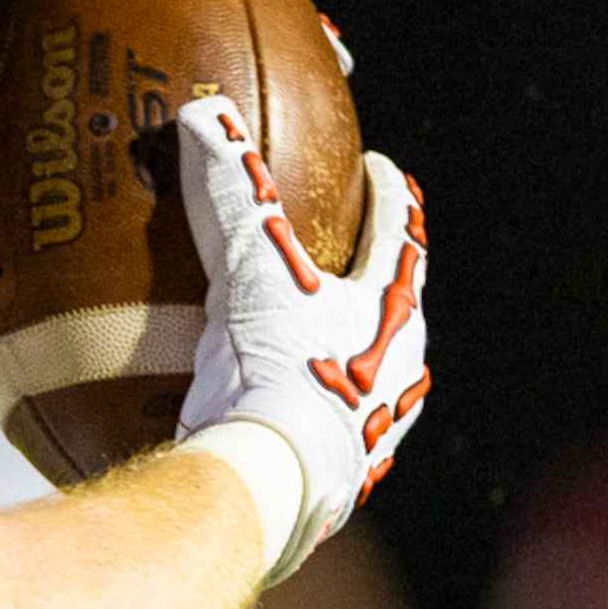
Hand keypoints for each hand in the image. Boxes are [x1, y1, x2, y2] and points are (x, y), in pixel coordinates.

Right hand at [175, 99, 430, 574]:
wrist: (272, 494)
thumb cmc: (278, 378)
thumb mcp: (252, 275)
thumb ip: (230, 195)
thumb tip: (205, 114)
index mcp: (395, 313)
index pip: (402, 235)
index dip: (390, 196)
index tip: (379, 167)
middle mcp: (401, 369)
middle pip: (397, 304)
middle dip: (369, 275)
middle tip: (335, 251)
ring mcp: (375, 427)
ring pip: (369, 370)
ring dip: (341, 347)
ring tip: (297, 339)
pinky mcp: (340, 478)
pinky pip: (324, 427)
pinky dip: (300, 409)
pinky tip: (262, 417)